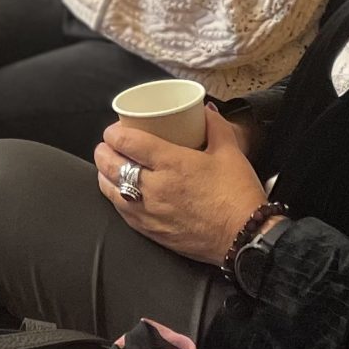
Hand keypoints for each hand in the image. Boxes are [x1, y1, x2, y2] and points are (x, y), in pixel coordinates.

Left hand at [93, 110, 267, 265]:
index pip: (127, 142)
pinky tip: (119, 191)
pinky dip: (115, 197)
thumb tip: (204, 110)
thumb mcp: (230, 151)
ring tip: (108, 166)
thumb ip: (215, 126)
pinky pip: (121, 211)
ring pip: (110, 189)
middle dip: (103, 150)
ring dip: (104, 174)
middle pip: (110, 164)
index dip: (114, 132)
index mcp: (171, 163)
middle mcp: (154, 187)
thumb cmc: (238, 195)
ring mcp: (149, 211)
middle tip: (108, 144)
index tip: (115, 129)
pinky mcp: (150, 231)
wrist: (245, 238)